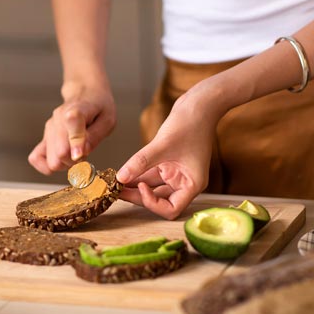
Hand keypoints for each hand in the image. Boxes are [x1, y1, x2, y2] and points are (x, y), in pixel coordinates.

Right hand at [29, 81, 115, 173]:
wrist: (85, 94)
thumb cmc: (99, 109)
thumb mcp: (107, 120)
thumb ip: (95, 137)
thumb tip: (80, 153)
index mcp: (76, 110)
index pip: (71, 123)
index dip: (76, 143)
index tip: (82, 154)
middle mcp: (58, 118)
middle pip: (60, 153)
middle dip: (76, 161)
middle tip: (86, 155)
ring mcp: (49, 128)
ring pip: (51, 160)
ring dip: (66, 164)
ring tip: (76, 154)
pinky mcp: (43, 137)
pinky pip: (35, 158)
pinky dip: (47, 166)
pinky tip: (60, 162)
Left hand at [117, 84, 224, 219]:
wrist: (200, 104)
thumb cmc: (190, 123)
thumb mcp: (162, 145)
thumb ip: (140, 162)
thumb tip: (121, 177)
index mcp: (192, 184)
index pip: (172, 209)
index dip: (153, 203)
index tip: (140, 187)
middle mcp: (185, 182)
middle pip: (159, 200)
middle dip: (137, 196)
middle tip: (115, 190)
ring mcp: (176, 173)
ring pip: (153, 187)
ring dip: (134, 186)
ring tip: (114, 182)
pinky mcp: (169, 163)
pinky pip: (151, 175)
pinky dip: (137, 174)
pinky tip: (122, 173)